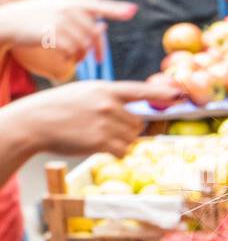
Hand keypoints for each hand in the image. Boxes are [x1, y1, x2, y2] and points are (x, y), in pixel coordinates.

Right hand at [0, 0, 135, 57]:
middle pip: (94, 33)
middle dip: (98, 49)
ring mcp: (59, 21)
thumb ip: (81, 17)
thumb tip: (105, 27)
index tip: (132, 11)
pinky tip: (64, 57)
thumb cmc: (37, 18)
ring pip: (84, 45)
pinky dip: (71, 58)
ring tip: (74, 57)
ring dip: (82, 55)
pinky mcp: (51, 34)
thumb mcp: (58, 10)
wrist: (9, 21)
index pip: (98, 5)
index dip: (115, 9)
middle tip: (99, 59)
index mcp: (72, 2)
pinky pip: (71, 51)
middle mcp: (67, 9)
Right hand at [4, 80, 175, 159]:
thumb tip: (134, 116)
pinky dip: (113, 152)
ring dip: (120, 141)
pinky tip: (95, 144)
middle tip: (104, 128)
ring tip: (96, 134)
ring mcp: (105, 123)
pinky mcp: (101, 141)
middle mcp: (108, 104)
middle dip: (128, 129)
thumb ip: (109, 99)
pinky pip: (122, 151)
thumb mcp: (84, 93)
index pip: (140, 90)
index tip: (181, 94)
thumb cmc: (58, 108)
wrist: (34, 121)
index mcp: (105, 89)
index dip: (163, 93)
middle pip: (138, 123)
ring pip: (131, 139)